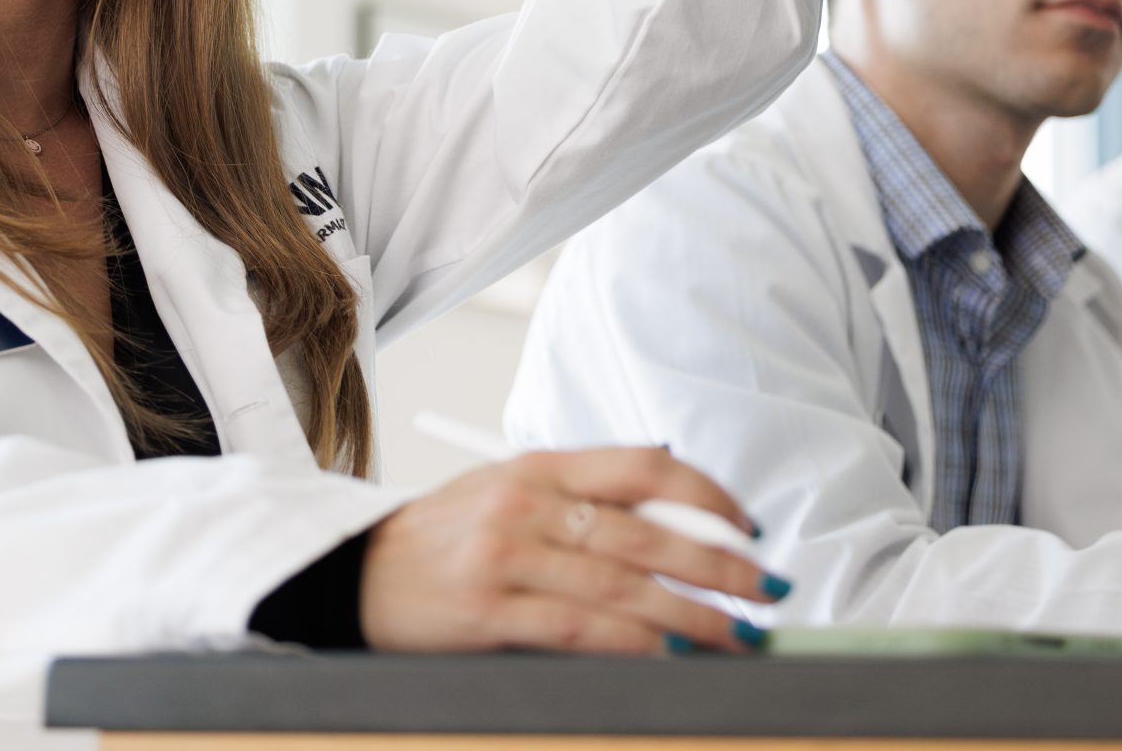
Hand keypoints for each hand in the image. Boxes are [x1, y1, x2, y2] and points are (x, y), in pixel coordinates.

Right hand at [358, 446, 784, 653]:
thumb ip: (578, 494)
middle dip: (720, 563)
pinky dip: (636, 643)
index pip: (643, 465)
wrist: (354, 575)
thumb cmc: (443, 540)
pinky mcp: (487, 610)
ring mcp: (504, 554)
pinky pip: (580, 627)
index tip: (748, 525)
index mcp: (537, 466)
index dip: (707, 495)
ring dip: (694, 615)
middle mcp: (525, 502)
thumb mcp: (506, 493)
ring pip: (622, 584)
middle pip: (645, 529)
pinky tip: (675, 655)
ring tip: (740, 636)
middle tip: (767, 588)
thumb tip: (671, 494)